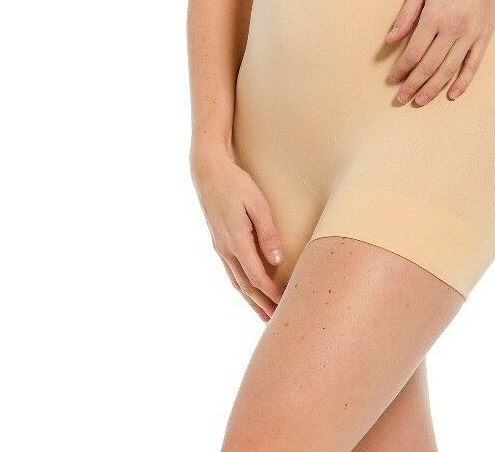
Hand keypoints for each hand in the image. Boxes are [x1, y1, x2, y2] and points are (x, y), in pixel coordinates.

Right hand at [190, 150, 284, 321]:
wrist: (208, 172)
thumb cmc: (236, 184)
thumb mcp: (257, 203)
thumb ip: (267, 232)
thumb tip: (277, 260)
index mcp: (236, 241)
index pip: (256, 277)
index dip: (271, 294)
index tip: (286, 304)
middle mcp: (226, 249)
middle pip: (246, 286)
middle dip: (262, 305)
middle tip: (278, 322)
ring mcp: (220, 247)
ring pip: (237, 282)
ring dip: (251, 301)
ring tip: (265, 315)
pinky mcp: (219, 242)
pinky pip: (232, 272)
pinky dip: (242, 287)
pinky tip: (248, 292)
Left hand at [384, 0, 494, 105]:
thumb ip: (406, 14)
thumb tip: (390, 39)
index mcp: (434, 16)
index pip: (413, 51)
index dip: (400, 69)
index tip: (392, 79)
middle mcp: (452, 29)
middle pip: (429, 66)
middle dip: (412, 85)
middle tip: (399, 99)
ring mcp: (470, 36)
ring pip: (449, 70)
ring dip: (432, 89)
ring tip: (419, 101)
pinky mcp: (484, 38)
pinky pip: (473, 66)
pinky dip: (462, 83)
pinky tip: (452, 95)